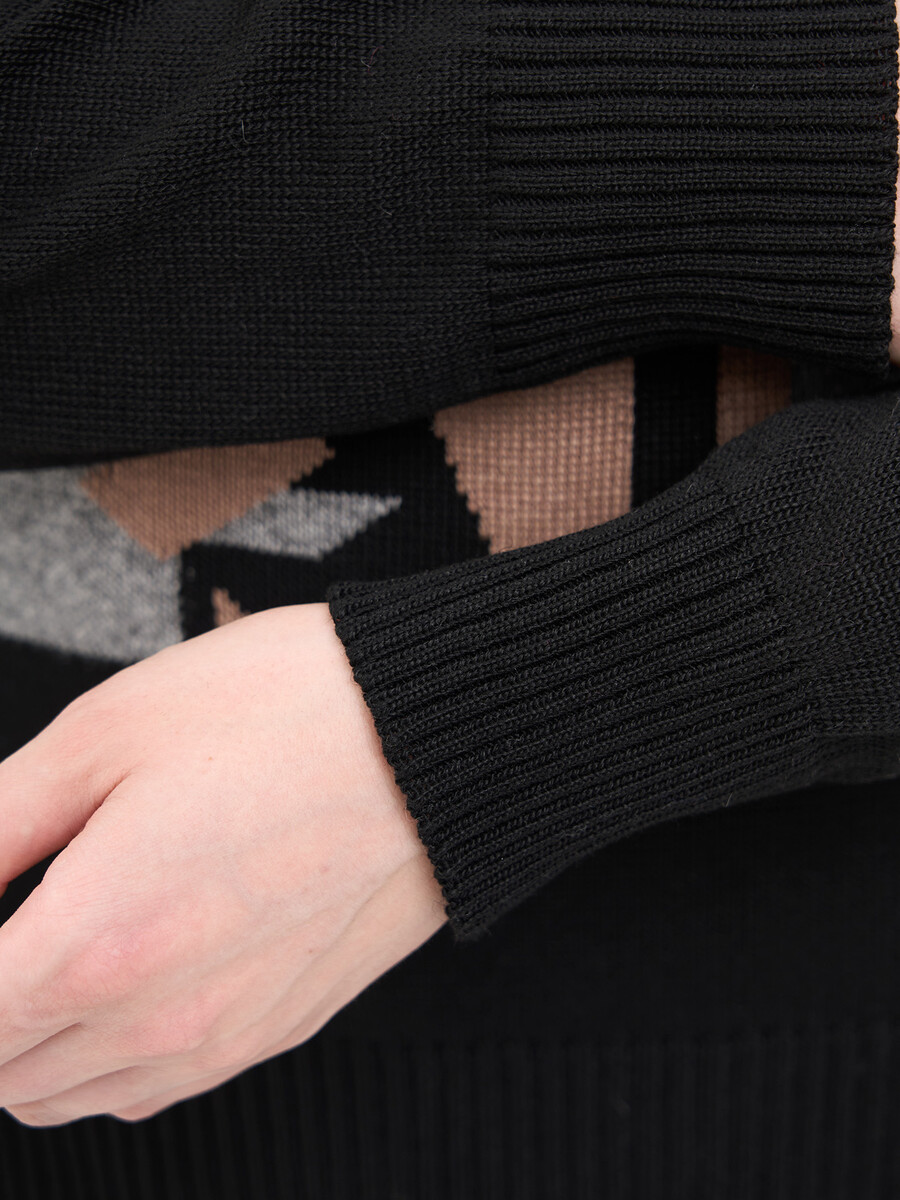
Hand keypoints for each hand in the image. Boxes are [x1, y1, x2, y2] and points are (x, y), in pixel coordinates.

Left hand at [0, 602, 447, 1126]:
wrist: (435, 737)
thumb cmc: (284, 712)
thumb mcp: (105, 733)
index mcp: (93, 940)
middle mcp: (155, 1017)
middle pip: (1, 1072)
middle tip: (11, 922)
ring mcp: (225, 1035)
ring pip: (70, 1095)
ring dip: (32, 1043)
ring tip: (52, 951)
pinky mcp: (280, 1027)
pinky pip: (155, 1086)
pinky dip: (109, 1057)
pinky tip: (129, 980)